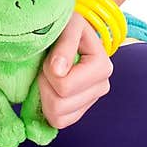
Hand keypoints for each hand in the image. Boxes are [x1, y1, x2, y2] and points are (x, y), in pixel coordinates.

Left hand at [38, 9, 113, 129]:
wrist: (68, 32)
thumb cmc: (68, 26)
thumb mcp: (68, 25)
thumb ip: (65, 44)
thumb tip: (59, 71)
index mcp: (101, 67)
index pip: (65, 86)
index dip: (48, 72)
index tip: (50, 57)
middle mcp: (101, 87)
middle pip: (60, 105)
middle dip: (45, 86)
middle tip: (46, 67)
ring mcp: (91, 101)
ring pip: (58, 117)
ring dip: (45, 97)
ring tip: (48, 77)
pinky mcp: (80, 110)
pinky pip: (59, 122)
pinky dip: (47, 109)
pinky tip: (49, 90)